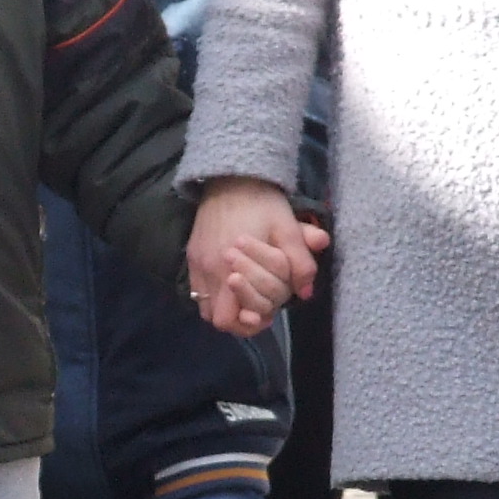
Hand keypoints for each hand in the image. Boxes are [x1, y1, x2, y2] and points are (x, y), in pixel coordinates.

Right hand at [187, 176, 331, 336]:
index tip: (267, 313)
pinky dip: (215, 295)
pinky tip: (232, 284)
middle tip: (259, 307)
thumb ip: (300, 262)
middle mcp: (209, 269)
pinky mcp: (192, 254)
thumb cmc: (263, 202)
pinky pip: (198, 289)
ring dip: (226, 308)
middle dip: (239, 318)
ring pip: (205, 307)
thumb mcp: (288, 228)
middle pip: (216, 318)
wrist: (233, 176)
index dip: (250, 323)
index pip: (230, 318)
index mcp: (229, 265)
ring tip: (245, 299)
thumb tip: (306, 293)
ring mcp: (197, 262)